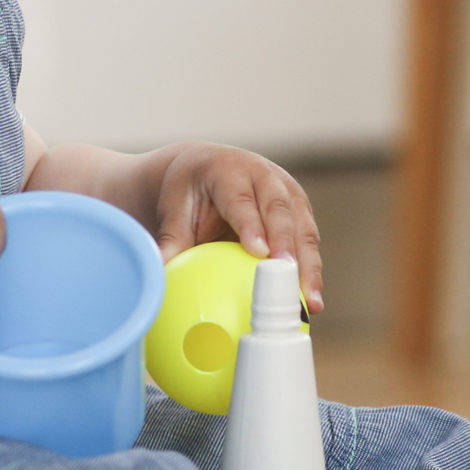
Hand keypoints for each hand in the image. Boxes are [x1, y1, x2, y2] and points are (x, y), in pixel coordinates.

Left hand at [152, 144, 324, 313]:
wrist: (204, 167)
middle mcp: (264, 176)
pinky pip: (308, 240)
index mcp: (229, 170)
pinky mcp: (300, 209)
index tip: (260, 253)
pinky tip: (310, 299)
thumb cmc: (187, 190)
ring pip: (303, 227)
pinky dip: (311, 269)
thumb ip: (171, 240)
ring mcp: (287, 190)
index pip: (242, 199)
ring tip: (310, 301)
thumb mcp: (174, 209)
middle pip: (281, 211)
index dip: (253, 225)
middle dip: (288, 246)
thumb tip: (159, 276)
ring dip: (309, 265)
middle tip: (290, 279)